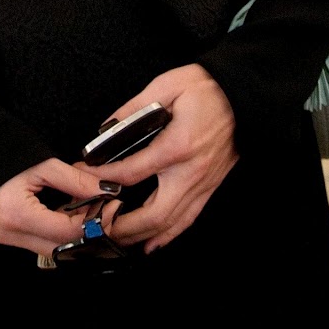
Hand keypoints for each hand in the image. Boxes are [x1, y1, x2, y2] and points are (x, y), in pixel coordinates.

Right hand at [0, 157, 121, 257]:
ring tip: (93, 212)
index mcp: (17, 214)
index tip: (113, 206)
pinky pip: (45, 245)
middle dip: (92, 232)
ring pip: (56, 250)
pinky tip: (75, 217)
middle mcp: (11, 234)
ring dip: (79, 235)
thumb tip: (107, 191)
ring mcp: (9, 240)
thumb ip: (77, 180)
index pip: (67, 231)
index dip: (96, 221)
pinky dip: (64, 234)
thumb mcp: (43, 164)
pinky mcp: (12, 240)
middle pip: (64, 247)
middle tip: (109, 212)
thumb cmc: (5, 159)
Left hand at [85, 65, 236, 253]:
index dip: (102, 177)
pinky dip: (168, 235)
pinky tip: (151, 243)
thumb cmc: (208, 89)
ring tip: (116, 239)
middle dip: (122, 225)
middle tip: (96, 225)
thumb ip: (135, 108)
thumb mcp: (167, 85)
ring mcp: (203, 184)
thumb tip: (108, 127)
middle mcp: (191, 172)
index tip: (82, 177)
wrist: (245, 96)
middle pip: (153, 213)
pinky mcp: (211, 187)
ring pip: (170, 223)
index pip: (131, 172)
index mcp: (177, 146)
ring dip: (142, 236)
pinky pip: (188, 219)